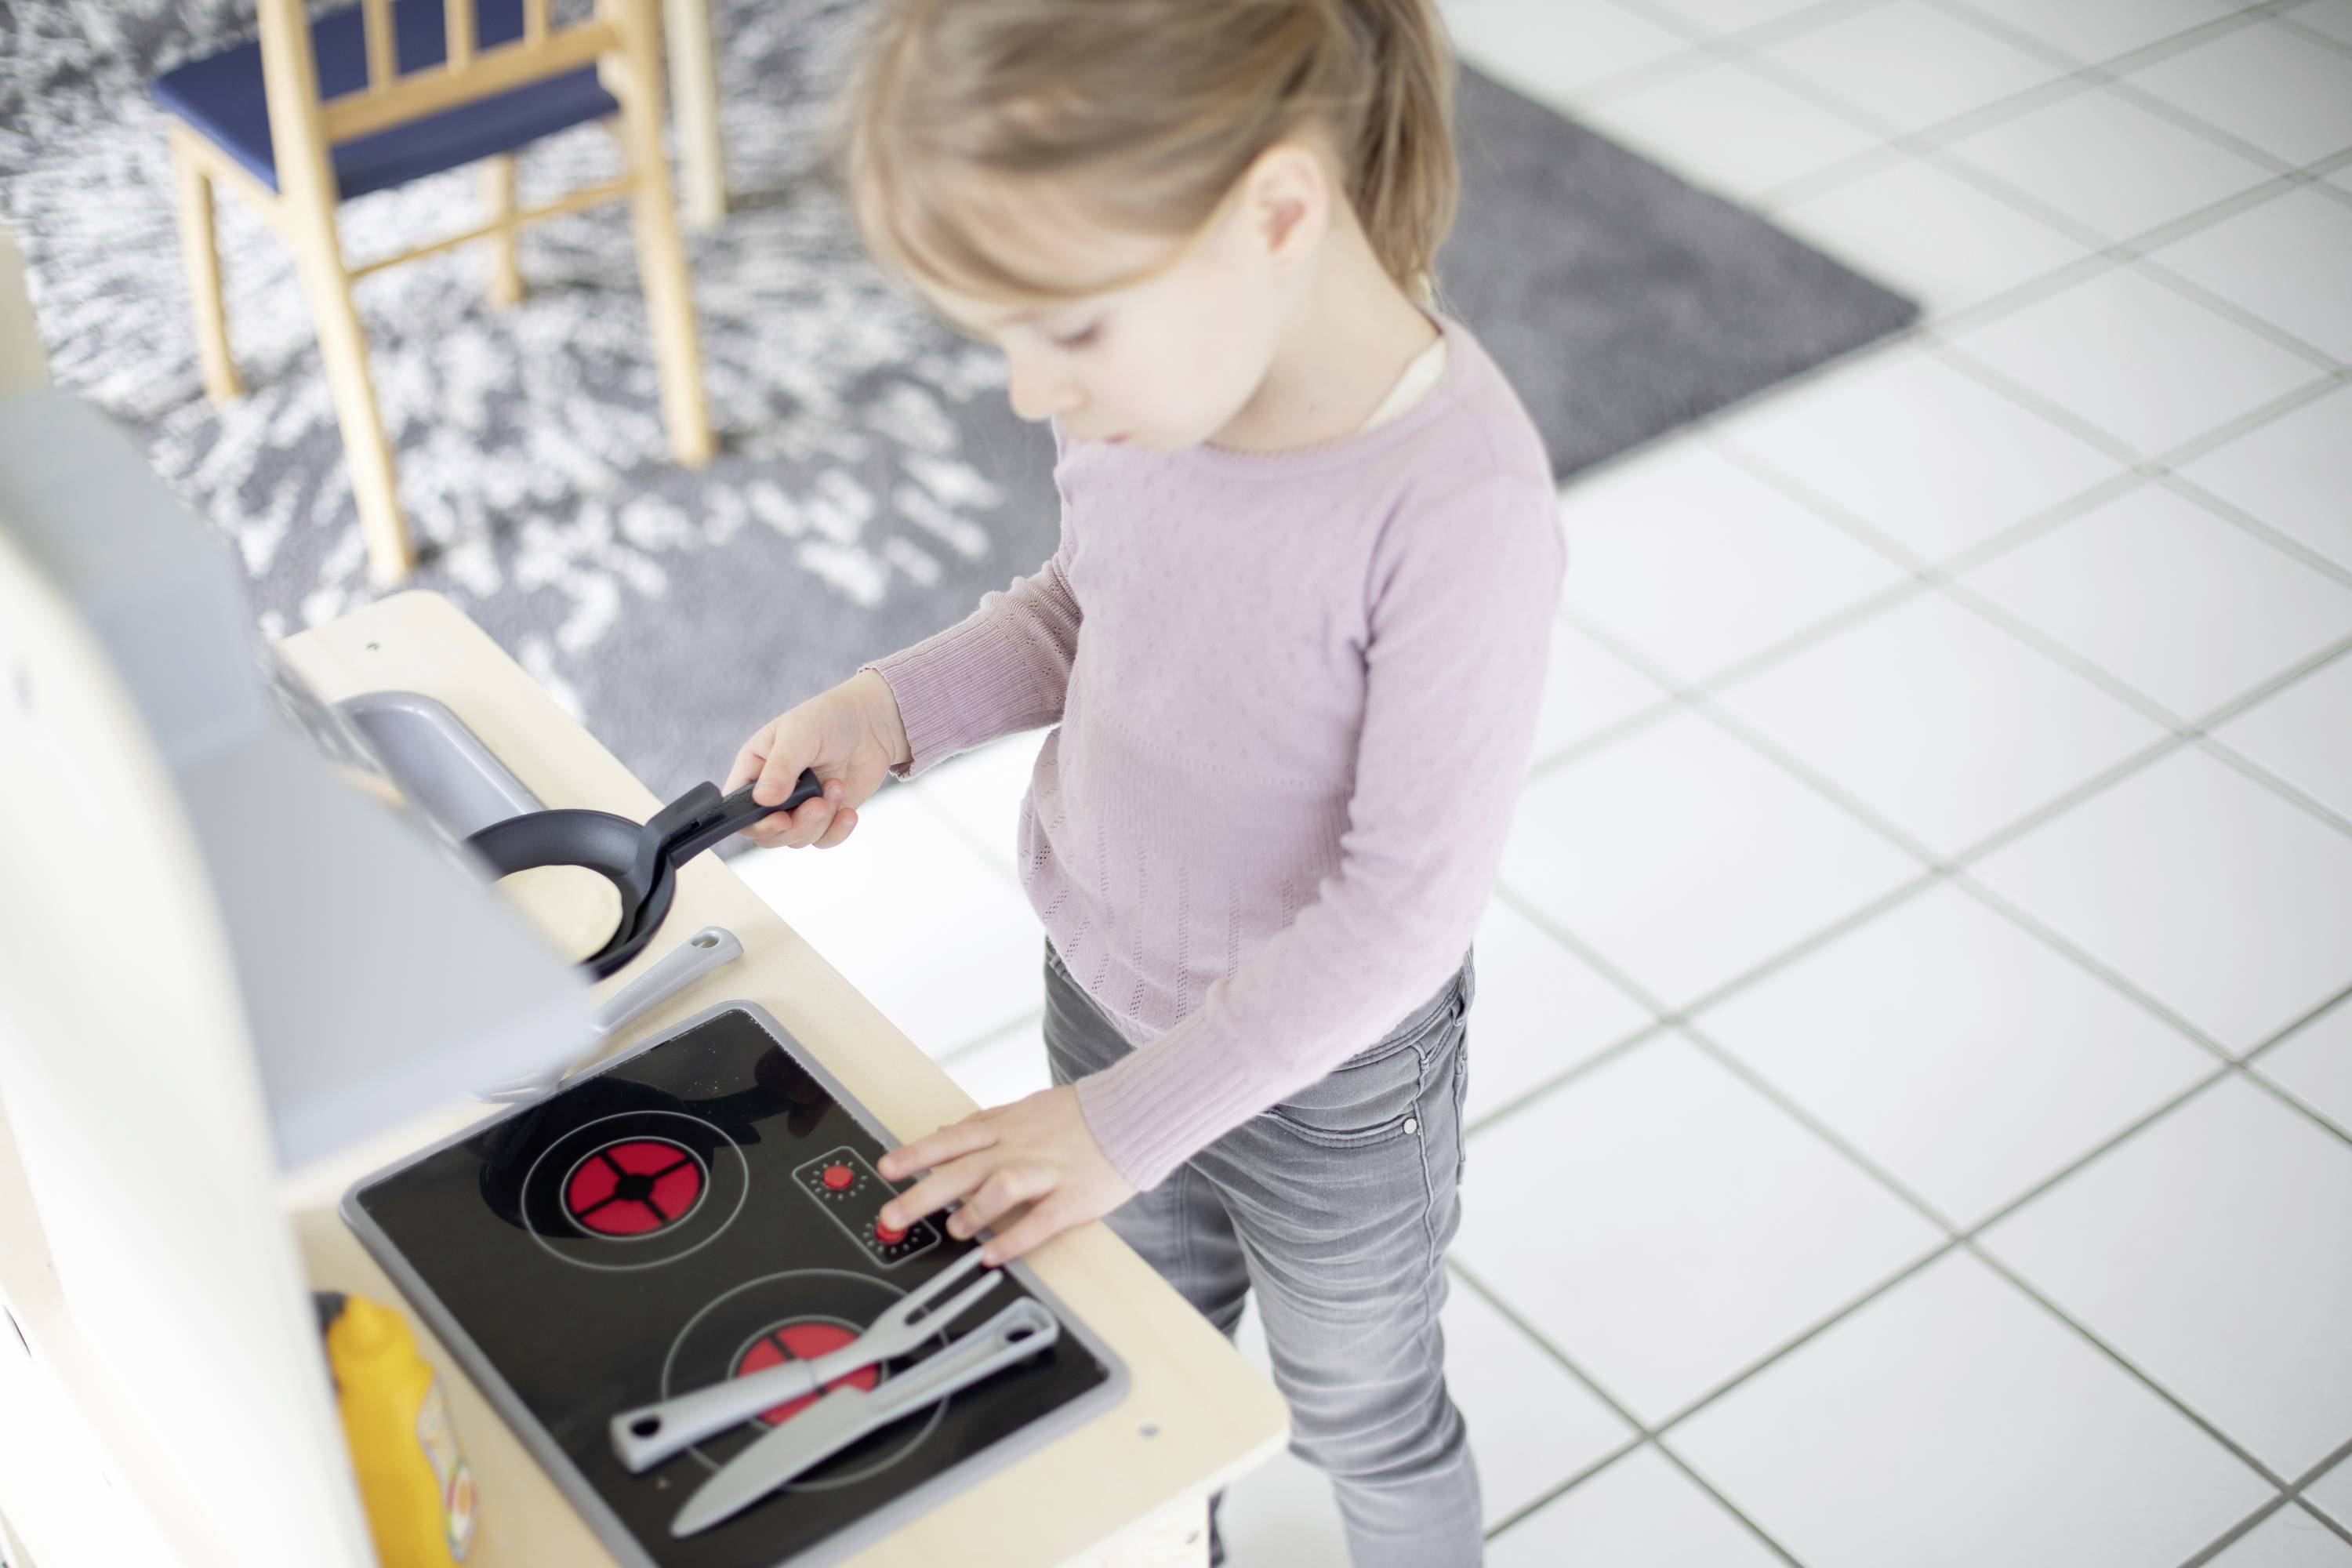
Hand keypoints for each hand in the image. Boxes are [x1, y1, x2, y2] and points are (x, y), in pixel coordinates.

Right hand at [722, 670, 909, 848]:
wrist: (869, 724)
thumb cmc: (827, 718)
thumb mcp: (800, 734)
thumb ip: (781, 767)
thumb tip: (763, 800)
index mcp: (754, 770)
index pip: (737, 810)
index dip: (755, 823)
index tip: (782, 818)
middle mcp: (772, 794)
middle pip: (767, 834)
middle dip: (796, 825)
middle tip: (820, 803)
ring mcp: (798, 807)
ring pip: (797, 839)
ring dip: (821, 820)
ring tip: (837, 786)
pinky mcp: (824, 817)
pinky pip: (823, 841)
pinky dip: (837, 831)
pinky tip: (849, 812)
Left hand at [875, 1086, 1136, 1266]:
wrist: (1132, 1115)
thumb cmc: (1078, 1117)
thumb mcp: (1025, 1109)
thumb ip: (986, 1122)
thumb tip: (947, 1131)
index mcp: (1005, 1128)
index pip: (951, 1140)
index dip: (916, 1154)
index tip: (886, 1168)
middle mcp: (1019, 1148)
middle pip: (963, 1168)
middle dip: (922, 1192)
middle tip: (891, 1217)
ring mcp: (1046, 1172)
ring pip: (1001, 1187)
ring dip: (973, 1210)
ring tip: (954, 1229)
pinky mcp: (1072, 1198)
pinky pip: (1040, 1221)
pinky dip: (1013, 1239)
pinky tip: (992, 1255)